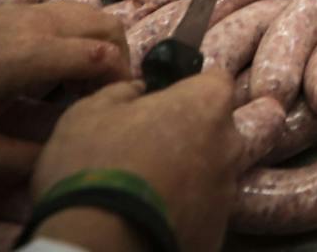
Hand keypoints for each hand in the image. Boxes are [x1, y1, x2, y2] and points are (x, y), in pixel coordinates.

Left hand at [0, 2, 127, 179]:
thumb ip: (20, 163)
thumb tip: (58, 171)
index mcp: (30, 54)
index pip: (104, 55)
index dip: (122, 82)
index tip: (118, 113)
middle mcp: (31, 23)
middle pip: (103, 23)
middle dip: (118, 59)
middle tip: (102, 101)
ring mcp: (13, 13)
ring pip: (80, 13)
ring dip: (94, 45)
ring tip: (76, 90)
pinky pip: (55, 15)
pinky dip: (71, 38)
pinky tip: (43, 77)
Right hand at [33, 70, 240, 251]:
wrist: (98, 244)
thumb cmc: (94, 164)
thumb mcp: (88, 112)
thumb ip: (121, 92)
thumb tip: (138, 89)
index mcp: (205, 105)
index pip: (215, 80)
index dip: (189, 87)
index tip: (165, 99)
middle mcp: (228, 144)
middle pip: (215, 128)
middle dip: (189, 131)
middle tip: (148, 146)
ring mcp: (227, 190)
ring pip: (210, 169)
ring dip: (187, 172)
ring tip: (147, 186)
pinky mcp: (218, 230)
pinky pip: (202, 207)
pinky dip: (184, 207)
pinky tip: (153, 213)